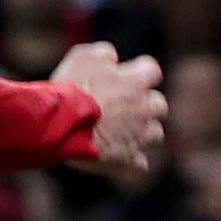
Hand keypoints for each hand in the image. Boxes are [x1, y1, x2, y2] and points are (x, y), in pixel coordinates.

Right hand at [65, 47, 167, 177]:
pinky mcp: (127, 161)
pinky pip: (139, 165)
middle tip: (124, 105)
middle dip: (146, 104)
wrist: (60, 125)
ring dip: (142, 132)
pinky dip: (131, 162)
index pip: (152, 70)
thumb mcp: (82, 57)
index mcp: (135, 82)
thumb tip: (112, 57)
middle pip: (159, 105)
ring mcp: (138, 137)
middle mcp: (144, 109)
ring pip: (155, 134)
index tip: (127, 75)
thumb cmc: (70, 89)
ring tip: (120, 131)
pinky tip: (117, 157)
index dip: (140, 72)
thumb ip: (104, 54)